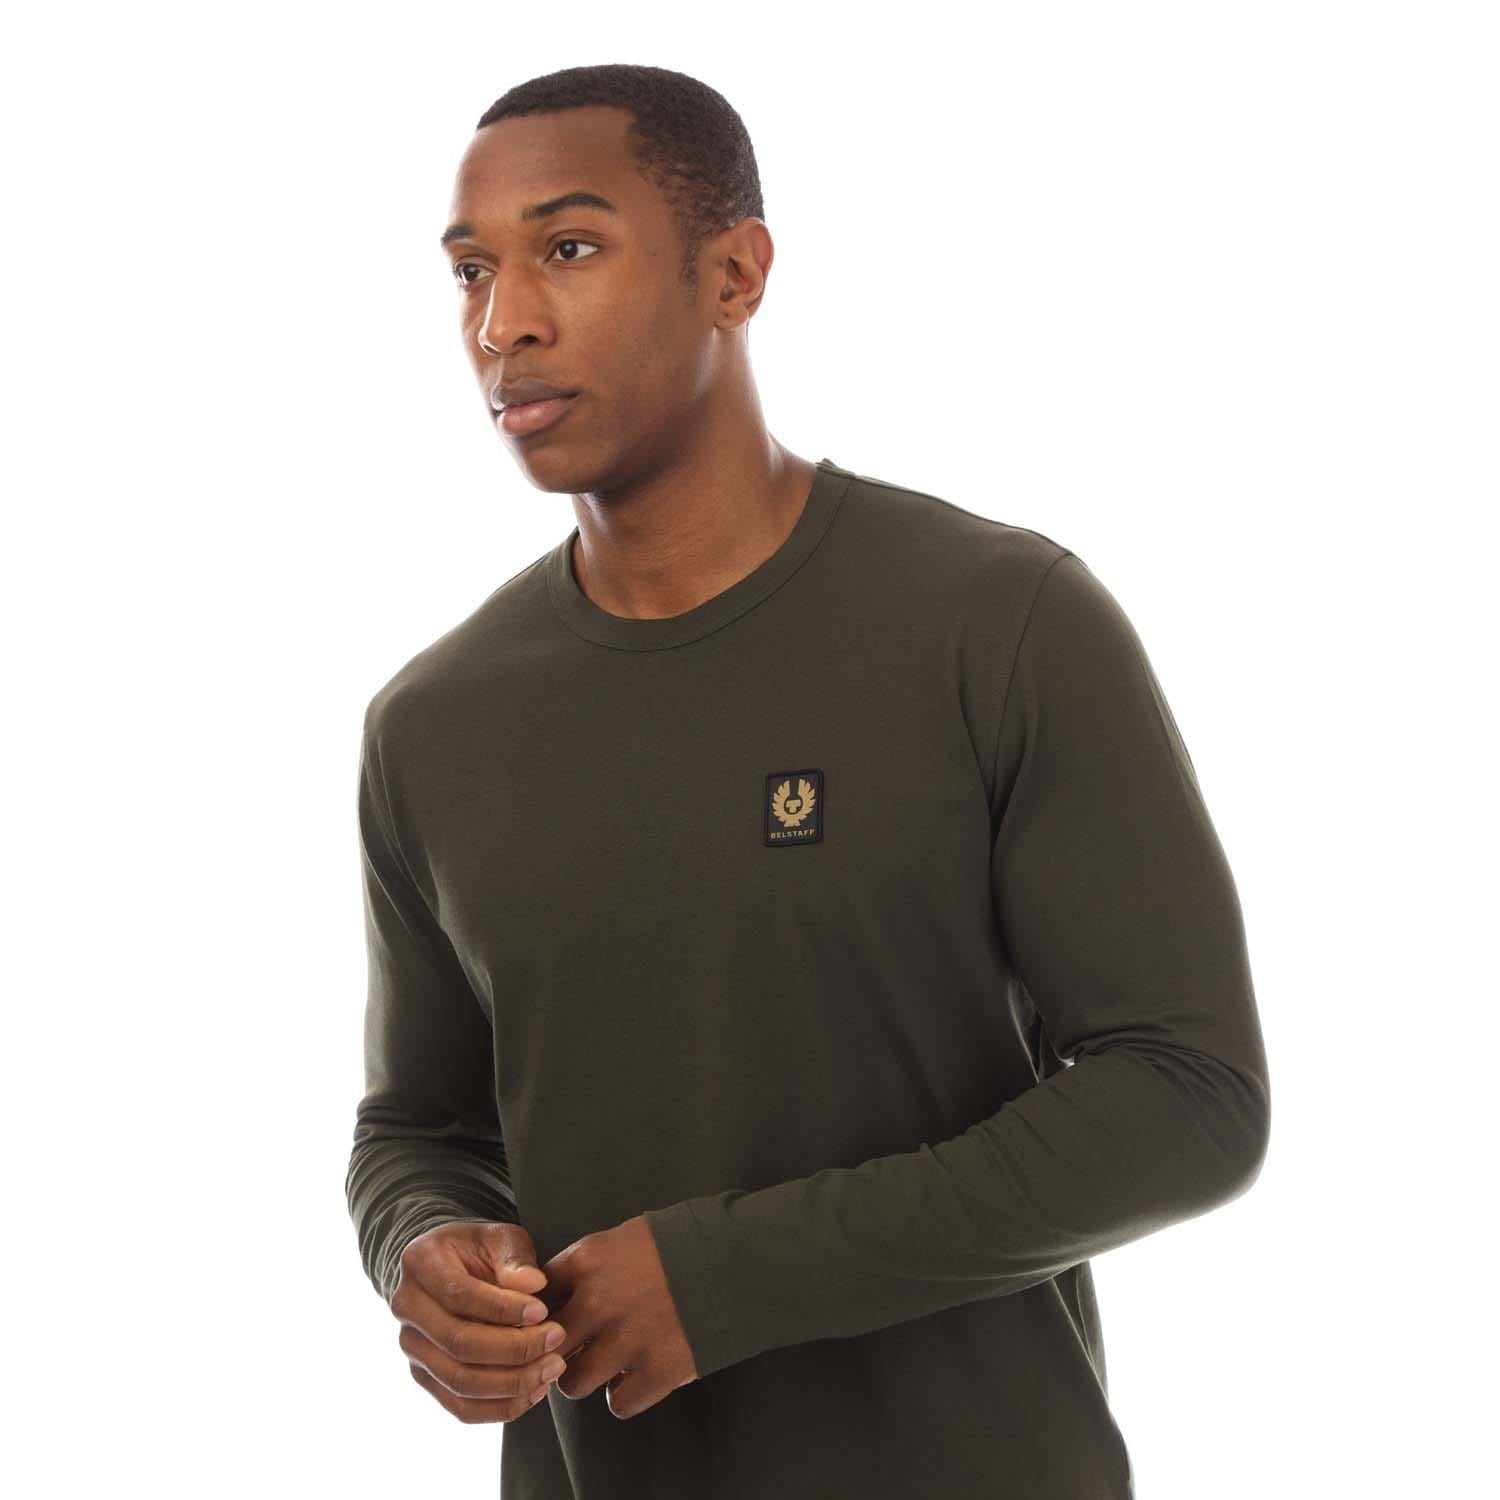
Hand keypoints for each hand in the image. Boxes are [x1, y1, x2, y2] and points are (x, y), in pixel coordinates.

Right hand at [390, 1220, 571, 1423]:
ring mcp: (412, 1347)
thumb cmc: (480, 1250)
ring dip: (511, 1383)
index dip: (503, 1308)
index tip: (543, 1311)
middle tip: (556, 1340)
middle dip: (514, 1348)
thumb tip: (534, 1285)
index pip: (459, 1294)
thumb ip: (515, 1259)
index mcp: (421, 1264)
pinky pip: (460, 1406)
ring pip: (459, 1381)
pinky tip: (533, 1392)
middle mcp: (407, 1308)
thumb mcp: (499, 1237)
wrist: (453, 1267)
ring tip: (551, 1369)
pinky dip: (499, 1407)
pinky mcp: (425, 1377)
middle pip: (459, 1343)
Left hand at [539, 1214, 698, 1419]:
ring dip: (586, 1377)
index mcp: (588, 1260)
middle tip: (573, 1351)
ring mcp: (626, 1339)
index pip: (534, 1297)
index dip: (539, 1314)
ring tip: (607, 1366)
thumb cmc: (683, 1243)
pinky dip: (624, 1396)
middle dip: (556, 1351)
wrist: (740, 1260)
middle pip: (545, 1344)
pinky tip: (636, 1378)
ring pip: (572, 1383)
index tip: (550, 1321)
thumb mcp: (626, 1237)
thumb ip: (589, 1265)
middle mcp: (598, 1300)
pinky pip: (617, 1404)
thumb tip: (556, 1293)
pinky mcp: (656, 1371)